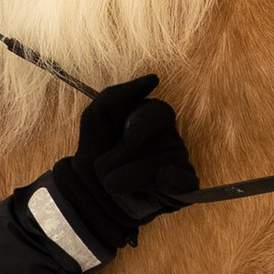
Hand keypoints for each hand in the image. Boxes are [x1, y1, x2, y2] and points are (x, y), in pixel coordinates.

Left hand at [36, 75, 197, 260]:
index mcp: (153, 119)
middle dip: (125, 155)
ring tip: (116, 186)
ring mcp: (178, 164)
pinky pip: (185, 181)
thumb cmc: (96, 154)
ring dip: (128, 177)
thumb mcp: (96, 119)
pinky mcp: (184, 189)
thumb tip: (154, 79)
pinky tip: (157, 185)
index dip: (142, 124)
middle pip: (161, 140)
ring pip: (162, 164)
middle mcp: (170, 139)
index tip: (127, 137)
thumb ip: (117, 95)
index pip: (160, 112)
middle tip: (106, 169)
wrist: (88, 195)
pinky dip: (171, 183)